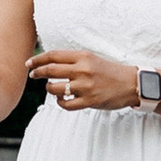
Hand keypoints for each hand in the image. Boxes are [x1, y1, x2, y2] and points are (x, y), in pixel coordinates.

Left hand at [26, 47, 140, 113]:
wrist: (131, 84)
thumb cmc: (109, 71)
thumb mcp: (92, 59)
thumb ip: (73, 61)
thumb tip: (49, 64)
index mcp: (83, 56)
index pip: (54, 56)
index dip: (38, 59)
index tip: (29, 63)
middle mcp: (83, 70)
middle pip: (51, 70)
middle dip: (38, 73)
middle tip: (32, 75)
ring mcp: (85, 86)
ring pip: (55, 88)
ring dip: (49, 89)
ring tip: (52, 88)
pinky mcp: (89, 101)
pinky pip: (66, 104)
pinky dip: (60, 102)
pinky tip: (61, 100)